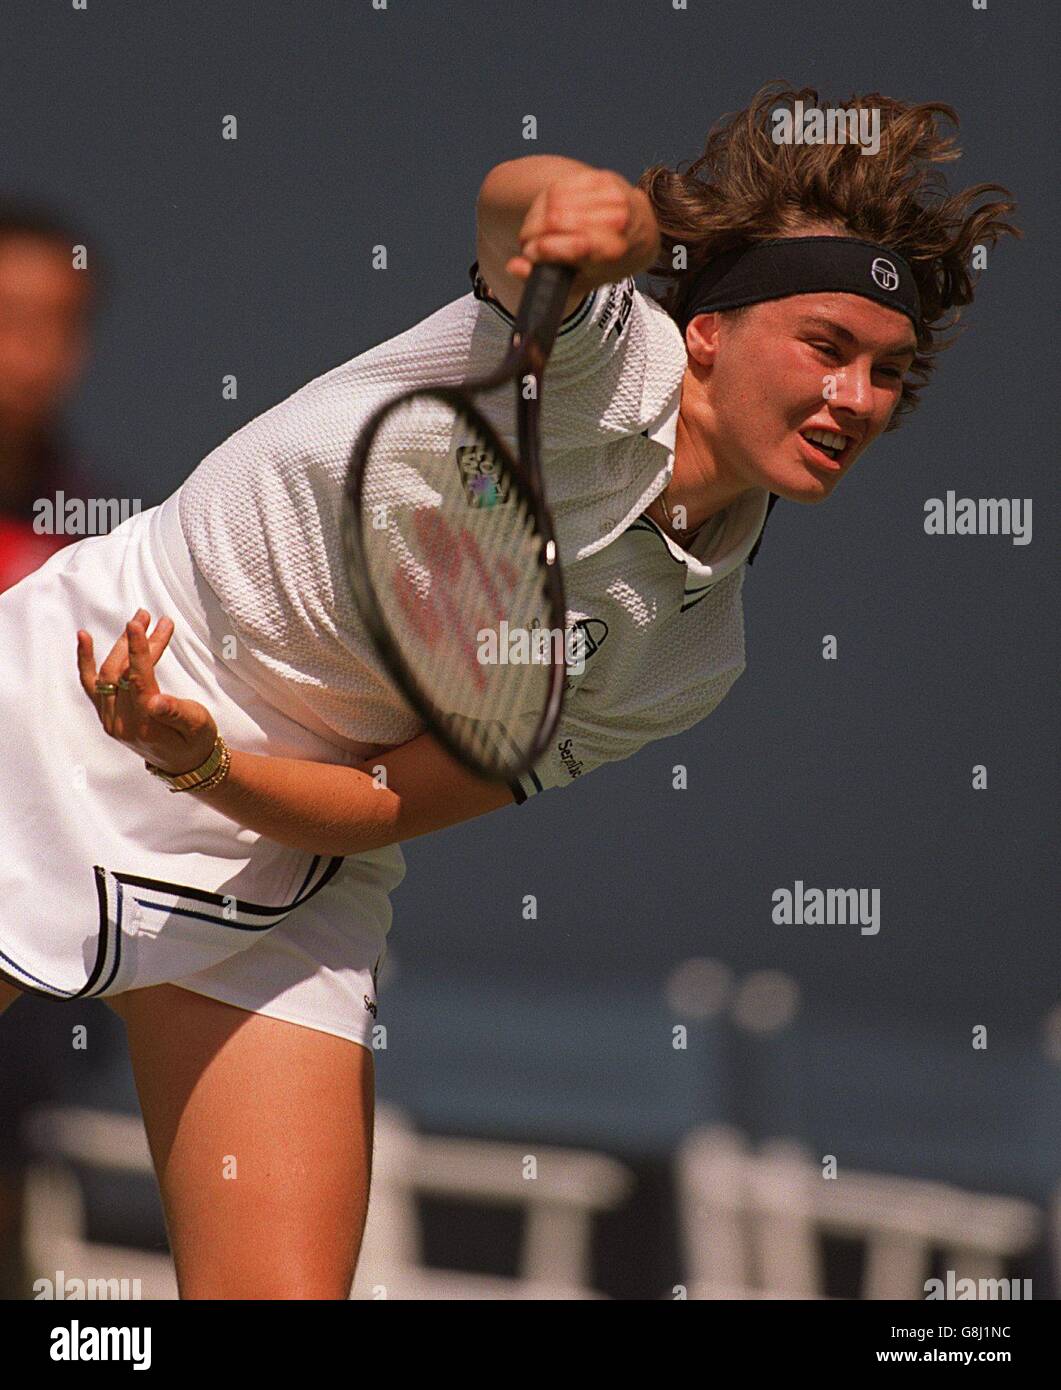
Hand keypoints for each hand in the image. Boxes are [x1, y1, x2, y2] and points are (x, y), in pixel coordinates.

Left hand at [77, 609, 218, 775]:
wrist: (184, 762)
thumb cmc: (195, 740)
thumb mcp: (197, 725)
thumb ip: (177, 713)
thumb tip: (157, 702)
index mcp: (146, 725)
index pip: (137, 680)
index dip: (138, 650)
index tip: (138, 624)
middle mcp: (121, 723)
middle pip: (122, 673)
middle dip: (133, 642)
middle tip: (147, 616)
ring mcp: (110, 719)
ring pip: (108, 674)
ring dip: (119, 646)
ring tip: (136, 621)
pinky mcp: (106, 714)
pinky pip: (92, 684)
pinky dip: (86, 661)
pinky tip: (84, 638)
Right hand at [504, 167, 660, 293]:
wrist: (640, 233)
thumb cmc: (606, 262)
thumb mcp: (580, 281)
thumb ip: (544, 278)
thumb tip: (513, 266)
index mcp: (614, 252)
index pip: (571, 245)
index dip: (542, 250)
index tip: (530, 255)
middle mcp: (617, 221)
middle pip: (556, 220)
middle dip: (533, 233)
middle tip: (528, 243)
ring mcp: (611, 196)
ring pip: (554, 200)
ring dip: (537, 217)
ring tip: (537, 231)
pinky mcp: (603, 178)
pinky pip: (560, 186)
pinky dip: (547, 201)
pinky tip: (549, 213)